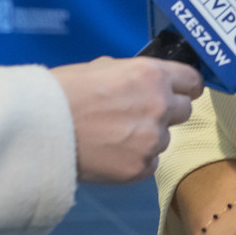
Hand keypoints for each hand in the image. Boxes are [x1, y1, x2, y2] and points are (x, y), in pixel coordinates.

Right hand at [51, 57, 202, 182]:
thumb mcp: (104, 66)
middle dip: (167, 111)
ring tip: (116, 136)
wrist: (42, 128)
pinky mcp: (140, 168)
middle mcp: (160, 106)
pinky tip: (112, 153)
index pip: (193, 81)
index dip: (186, 87)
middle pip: (185, 110)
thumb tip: (143, 82)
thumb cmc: (66, 90)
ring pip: (165, 139)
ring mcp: (152, 140)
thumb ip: (134, 74)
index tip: (180, 92)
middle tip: (141, 115)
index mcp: (153, 75)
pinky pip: (150, 163)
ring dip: (148, 137)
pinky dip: (136, 159)